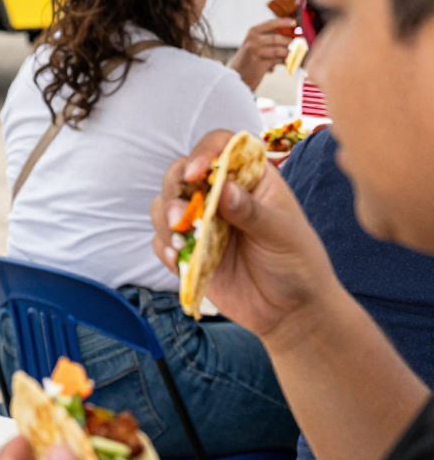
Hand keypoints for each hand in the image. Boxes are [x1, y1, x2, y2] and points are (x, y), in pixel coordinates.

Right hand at [150, 129, 336, 339]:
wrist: (290, 312)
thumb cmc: (298, 264)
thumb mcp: (283, 235)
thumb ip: (252, 212)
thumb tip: (223, 189)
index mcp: (250, 179)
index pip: (222, 147)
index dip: (205, 153)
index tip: (196, 174)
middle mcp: (221, 194)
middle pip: (182, 173)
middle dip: (175, 191)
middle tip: (181, 218)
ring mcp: (201, 221)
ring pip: (165, 203)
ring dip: (165, 219)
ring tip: (181, 243)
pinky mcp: (188, 249)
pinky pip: (162, 239)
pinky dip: (164, 248)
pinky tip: (180, 262)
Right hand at [227, 18, 296, 90]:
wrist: (237, 76)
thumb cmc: (250, 59)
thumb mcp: (255, 44)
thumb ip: (269, 38)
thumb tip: (293, 35)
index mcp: (253, 32)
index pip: (272, 23)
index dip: (285, 22)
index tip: (295, 22)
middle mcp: (253, 40)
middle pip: (278, 38)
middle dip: (292, 42)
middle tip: (302, 44)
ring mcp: (256, 52)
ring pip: (280, 50)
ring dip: (291, 53)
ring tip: (297, 55)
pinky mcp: (260, 64)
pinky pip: (279, 60)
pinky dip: (286, 62)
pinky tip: (288, 64)